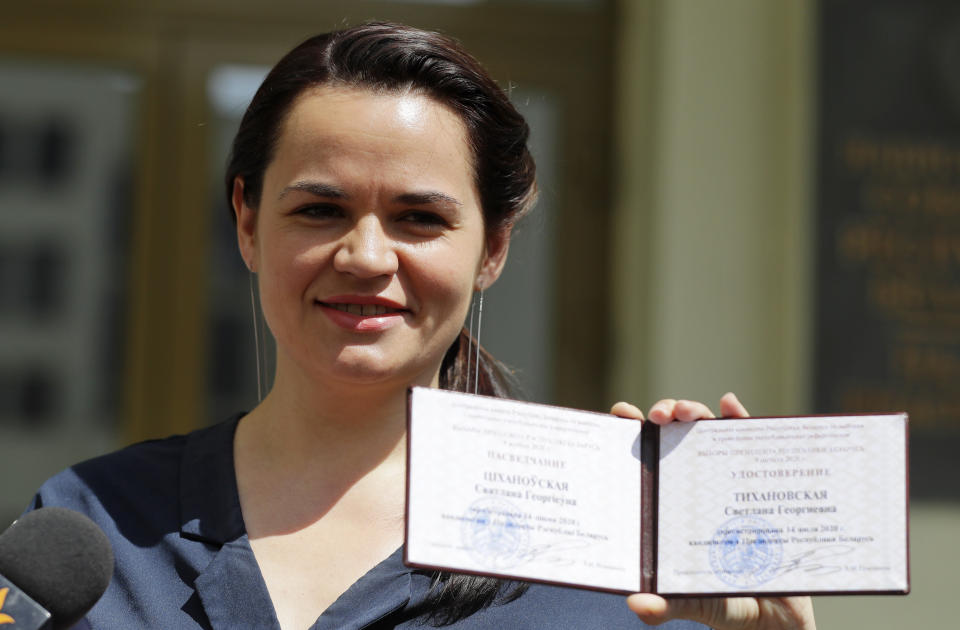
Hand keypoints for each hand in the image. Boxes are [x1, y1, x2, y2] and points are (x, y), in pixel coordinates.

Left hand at [609, 394, 816, 629]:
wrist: (779, 617)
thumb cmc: (726, 602)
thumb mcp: (693, 602)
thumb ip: (665, 606)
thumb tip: (638, 605)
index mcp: (665, 504)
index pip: (641, 460)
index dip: (628, 432)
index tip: (622, 414)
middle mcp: (690, 484)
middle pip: (671, 437)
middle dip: (663, 414)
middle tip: (660, 416)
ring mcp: (723, 478)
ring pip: (705, 433)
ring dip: (695, 411)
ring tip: (688, 412)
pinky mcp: (756, 479)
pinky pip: (748, 442)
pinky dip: (739, 418)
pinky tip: (729, 405)